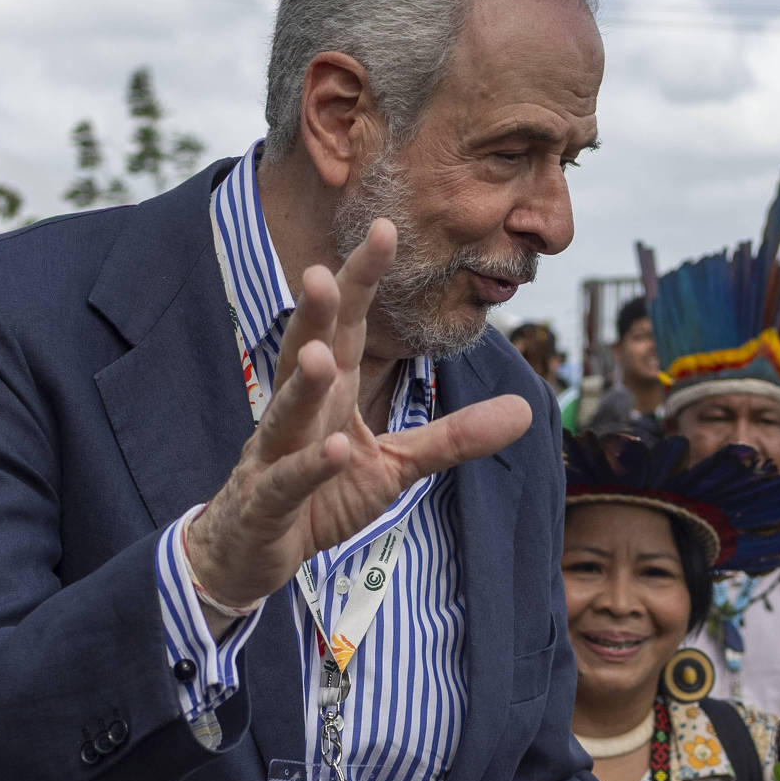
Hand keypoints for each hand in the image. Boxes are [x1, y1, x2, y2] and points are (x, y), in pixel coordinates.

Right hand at [183, 219, 531, 609]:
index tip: (384, 229)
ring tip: (322, 357)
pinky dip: (311, 466)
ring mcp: (275, 455)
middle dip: (315, 315)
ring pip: (285, 412)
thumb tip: (525, 409)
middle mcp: (299, 412)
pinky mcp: (265, 503)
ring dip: (302, 386)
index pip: (348, 328)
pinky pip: (288, 480)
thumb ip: (454, 437)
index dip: (361, 280)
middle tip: (322, 270)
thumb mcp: (396, 466)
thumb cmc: (321, 496)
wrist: (254, 551)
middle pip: (307, 353)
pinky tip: (337, 449)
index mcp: (331, 394)